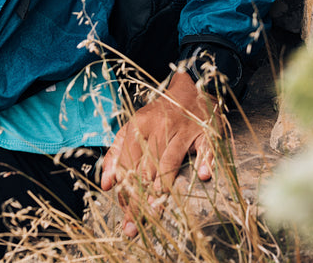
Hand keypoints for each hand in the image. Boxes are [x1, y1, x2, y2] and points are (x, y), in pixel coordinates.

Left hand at [99, 70, 222, 235]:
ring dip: (161, 187)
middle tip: (135, 225)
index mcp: (139, 125)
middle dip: (139, 198)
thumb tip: (106, 185)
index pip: (128, 163)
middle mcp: (159, 126)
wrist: (189, 88)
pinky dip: (205, 160)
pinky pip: (206, 146)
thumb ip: (117, 154)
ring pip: (169, 160)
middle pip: (145, 167)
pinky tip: (203, 175)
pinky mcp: (205, 130)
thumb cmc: (159, 114)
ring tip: (154, 210)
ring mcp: (184, 128)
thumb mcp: (133, 129)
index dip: (125, 190)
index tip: (124, 214)